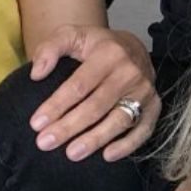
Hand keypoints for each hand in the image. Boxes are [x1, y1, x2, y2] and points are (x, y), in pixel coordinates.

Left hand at [25, 24, 156, 161]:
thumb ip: (50, 49)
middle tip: (45, 143)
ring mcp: (144, 91)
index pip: (79, 85)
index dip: (56, 105)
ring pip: (118, 120)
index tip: (36, 124)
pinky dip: (127, 145)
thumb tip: (36, 74)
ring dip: (95, 139)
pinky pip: (143, 130)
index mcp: (108, 53)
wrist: (132, 46)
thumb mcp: (71, 35)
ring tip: (71, 154)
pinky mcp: (154, 106)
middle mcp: (129, 72)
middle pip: (96, 106)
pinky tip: (107, 156)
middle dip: (69, 127)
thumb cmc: (95, 45)